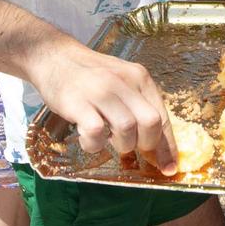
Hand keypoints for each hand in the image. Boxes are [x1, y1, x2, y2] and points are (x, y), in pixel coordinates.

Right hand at [26, 38, 178, 172]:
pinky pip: (96, 132)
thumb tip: (156, 144)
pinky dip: (94, 144)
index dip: (167, 146)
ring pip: (126, 128)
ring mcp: (100, 91)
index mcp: (139, 77)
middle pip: (150, 122)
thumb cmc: (91, 76)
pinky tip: (88, 138)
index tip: (169, 167)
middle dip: (146, 144)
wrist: (55, 58)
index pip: (162, 116)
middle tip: (131, 146)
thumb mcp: (122, 82)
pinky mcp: (77, 102)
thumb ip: (139, 106)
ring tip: (108, 139)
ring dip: (121, 144)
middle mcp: (123, 82)